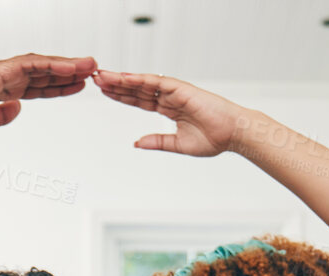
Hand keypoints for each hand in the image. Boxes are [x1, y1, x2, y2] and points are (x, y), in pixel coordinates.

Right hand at [0, 54, 94, 146]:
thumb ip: (1, 116)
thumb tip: (17, 110)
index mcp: (2, 91)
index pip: (37, 86)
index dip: (58, 86)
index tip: (77, 87)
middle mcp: (4, 78)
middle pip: (43, 73)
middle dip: (68, 72)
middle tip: (92, 71)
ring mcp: (2, 72)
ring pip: (41, 65)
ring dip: (66, 65)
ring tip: (89, 65)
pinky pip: (31, 65)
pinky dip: (52, 65)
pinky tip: (70, 68)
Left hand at [93, 69, 243, 156]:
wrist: (233, 134)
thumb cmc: (214, 139)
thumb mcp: (178, 145)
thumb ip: (157, 142)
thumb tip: (136, 143)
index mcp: (169, 109)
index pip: (139, 100)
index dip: (121, 96)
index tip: (104, 92)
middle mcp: (169, 98)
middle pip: (137, 89)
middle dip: (116, 84)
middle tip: (96, 79)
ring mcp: (175, 92)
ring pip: (143, 83)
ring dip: (122, 79)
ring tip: (103, 76)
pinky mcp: (182, 89)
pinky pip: (157, 82)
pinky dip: (140, 79)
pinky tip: (125, 77)